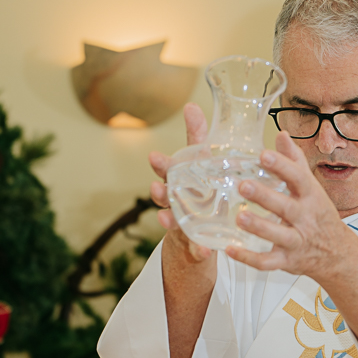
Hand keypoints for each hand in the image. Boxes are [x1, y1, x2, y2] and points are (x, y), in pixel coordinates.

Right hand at [149, 104, 213, 268]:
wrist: (202, 231)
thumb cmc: (200, 191)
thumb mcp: (202, 164)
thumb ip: (197, 138)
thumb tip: (191, 106)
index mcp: (180, 182)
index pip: (168, 171)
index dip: (160, 165)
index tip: (155, 156)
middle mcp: (176, 203)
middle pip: (164, 197)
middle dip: (159, 192)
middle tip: (158, 188)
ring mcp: (184, 224)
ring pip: (173, 222)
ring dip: (168, 220)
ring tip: (166, 219)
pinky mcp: (195, 243)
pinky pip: (196, 248)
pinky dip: (198, 250)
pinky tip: (202, 251)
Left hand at [226, 132, 352, 282]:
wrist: (337, 254)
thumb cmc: (319, 216)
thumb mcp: (312, 188)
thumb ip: (295, 162)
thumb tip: (282, 135)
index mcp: (311, 196)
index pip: (298, 178)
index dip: (282, 165)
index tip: (264, 154)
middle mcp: (305, 218)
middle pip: (286, 207)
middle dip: (265, 196)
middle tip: (244, 185)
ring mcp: (296, 241)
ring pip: (278, 235)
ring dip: (259, 227)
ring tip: (239, 217)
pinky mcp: (287, 261)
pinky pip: (267, 262)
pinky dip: (249, 258)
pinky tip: (230, 249)